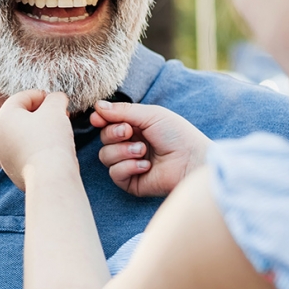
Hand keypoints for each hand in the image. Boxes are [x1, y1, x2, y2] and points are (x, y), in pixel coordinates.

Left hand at [0, 90, 75, 190]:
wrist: (49, 179)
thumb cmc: (50, 140)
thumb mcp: (56, 109)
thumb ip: (55, 99)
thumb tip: (56, 99)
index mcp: (3, 117)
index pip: (22, 97)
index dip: (42, 95)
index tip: (58, 101)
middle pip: (21, 116)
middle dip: (42, 113)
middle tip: (61, 115)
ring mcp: (3, 155)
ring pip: (23, 135)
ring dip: (40, 130)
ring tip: (59, 132)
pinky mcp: (13, 171)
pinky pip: (25, 152)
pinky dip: (37, 147)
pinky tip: (52, 150)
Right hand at [92, 101, 211, 196]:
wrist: (191, 160)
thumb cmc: (177, 135)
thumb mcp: (151, 115)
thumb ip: (122, 111)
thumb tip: (97, 106)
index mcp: (135, 128)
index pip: (108, 123)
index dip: (100, 120)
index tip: (97, 118)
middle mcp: (130, 145)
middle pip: (103, 138)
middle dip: (113, 133)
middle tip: (129, 132)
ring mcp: (130, 165)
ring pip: (105, 156)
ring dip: (122, 151)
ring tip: (143, 151)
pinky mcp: (132, 182)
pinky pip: (115, 173)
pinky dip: (128, 167)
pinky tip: (146, 166)